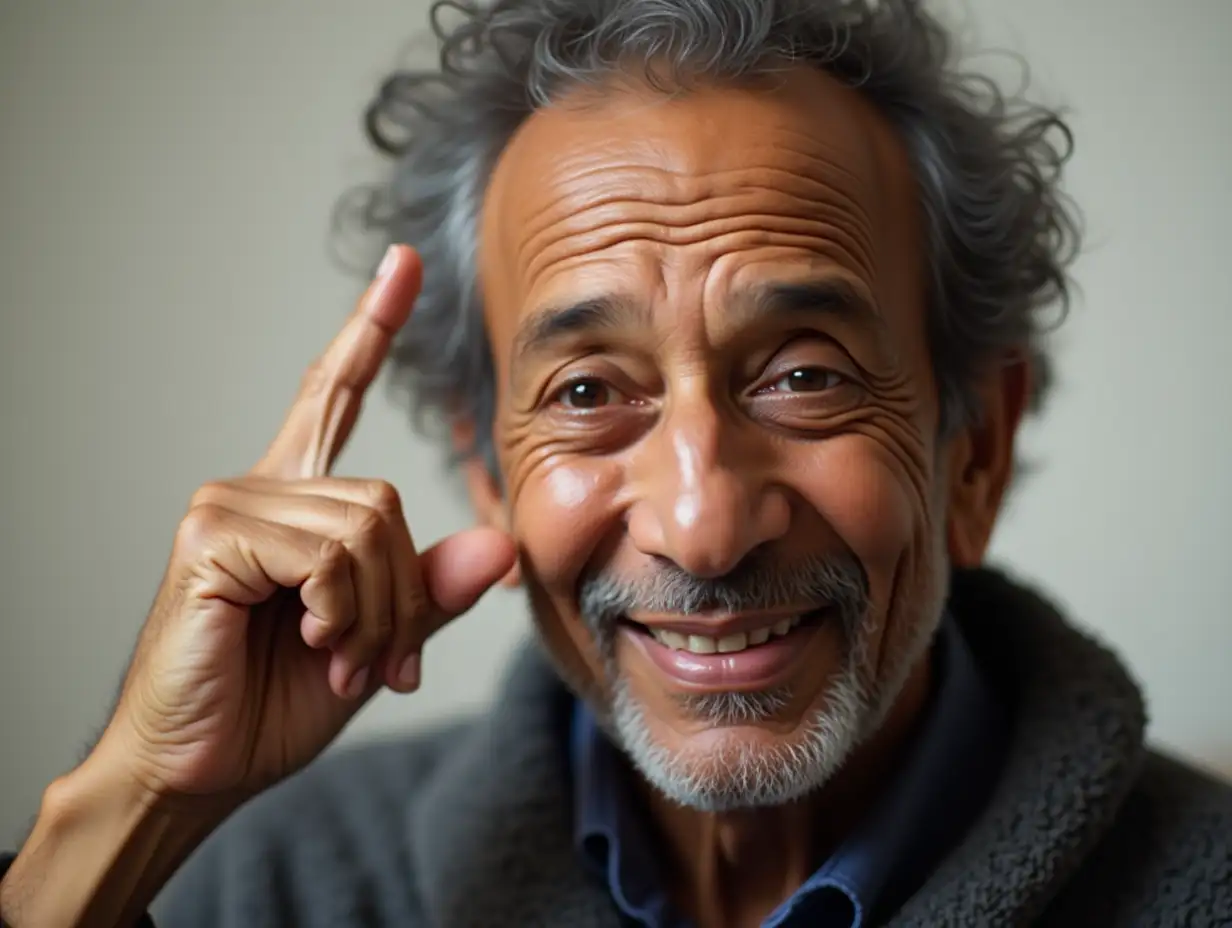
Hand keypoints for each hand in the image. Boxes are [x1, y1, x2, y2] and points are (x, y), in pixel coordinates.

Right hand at [97, 245, 516, 803]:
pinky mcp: (212, 534)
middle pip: (389, 499)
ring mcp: (231, 504)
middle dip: (402, 596)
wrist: (199, 768)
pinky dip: (339, 610)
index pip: (336, 394)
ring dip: (372, 613)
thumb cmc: (275, 701)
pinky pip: (327, 553)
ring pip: (366, 526)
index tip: (404, 263)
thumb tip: (500, 544)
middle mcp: (260, 486)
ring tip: (338, 656)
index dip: (370, 328)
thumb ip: (430, 592)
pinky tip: (308, 638)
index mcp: (296, 503)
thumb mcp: (378, 642)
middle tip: (377, 659)